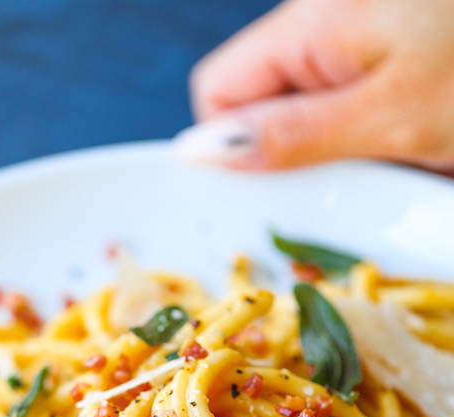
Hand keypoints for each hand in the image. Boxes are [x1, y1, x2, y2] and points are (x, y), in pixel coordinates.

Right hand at [177, 0, 453, 170]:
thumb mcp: (389, 116)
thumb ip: (291, 135)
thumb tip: (203, 153)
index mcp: (306, 29)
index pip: (217, 96)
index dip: (233, 151)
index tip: (277, 190)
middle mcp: (322, 26)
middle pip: (261, 106)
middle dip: (293, 157)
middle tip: (349, 179)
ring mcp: (359, 40)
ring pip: (309, 114)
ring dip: (340, 153)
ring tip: (397, 158)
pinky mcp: (389, 56)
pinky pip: (354, 107)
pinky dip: (376, 139)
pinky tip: (414, 145)